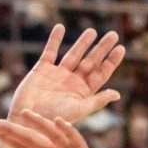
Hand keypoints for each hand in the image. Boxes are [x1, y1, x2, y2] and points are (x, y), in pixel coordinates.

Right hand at [6, 24, 124, 124]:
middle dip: (101, 48)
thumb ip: (97, 100)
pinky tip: (60, 27)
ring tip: (92, 31)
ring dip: (83, 42)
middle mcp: (72, 81)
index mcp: (83, 91)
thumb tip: (118, 94)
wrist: (27, 121)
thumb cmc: (54, 119)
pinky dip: (54, 39)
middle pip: (91, 61)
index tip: (121, 48)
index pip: (101, 73)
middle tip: (113, 34)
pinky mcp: (42, 69)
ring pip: (73, 54)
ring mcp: (57, 74)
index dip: (111, 61)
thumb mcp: (79, 109)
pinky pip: (50, 51)